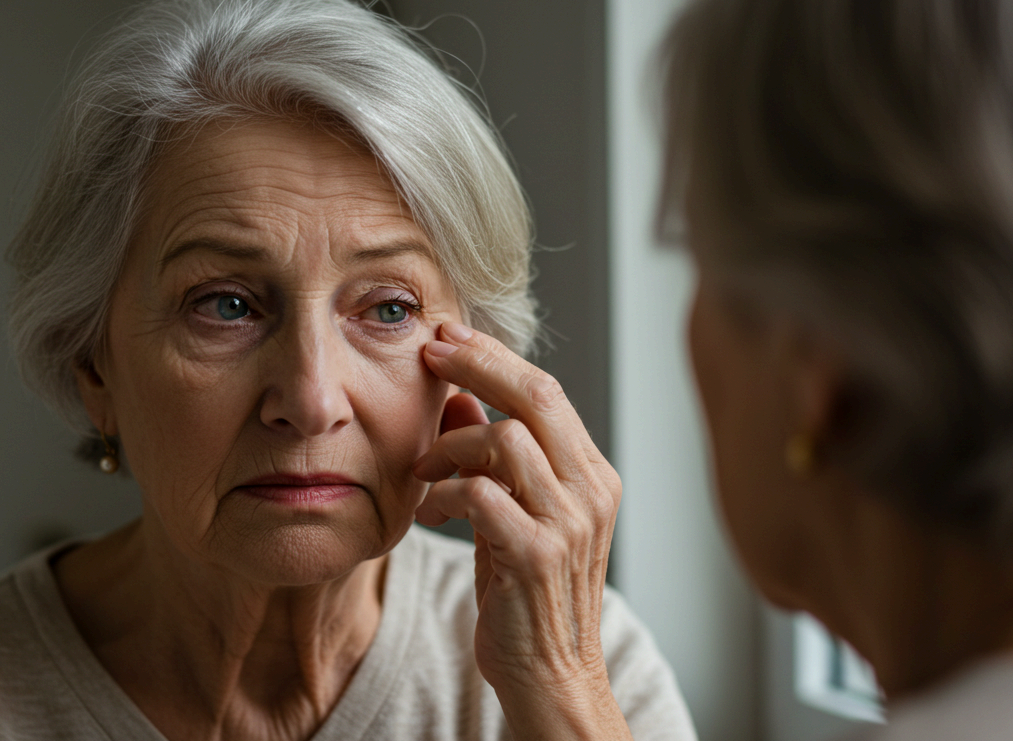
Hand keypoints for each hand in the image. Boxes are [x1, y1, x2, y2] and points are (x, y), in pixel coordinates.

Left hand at [414, 322, 629, 739]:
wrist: (551, 677)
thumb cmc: (529, 597)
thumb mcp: (513, 515)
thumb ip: (491, 458)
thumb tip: (456, 397)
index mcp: (591, 475)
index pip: (547, 391)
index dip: (494, 357)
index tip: (447, 335)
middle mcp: (590, 491)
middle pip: (537, 397)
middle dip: (477, 363)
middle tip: (429, 350)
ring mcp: (568, 523)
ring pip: (507, 439)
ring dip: (450, 446)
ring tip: (422, 470)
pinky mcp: (536, 556)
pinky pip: (481, 494)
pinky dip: (444, 494)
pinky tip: (429, 512)